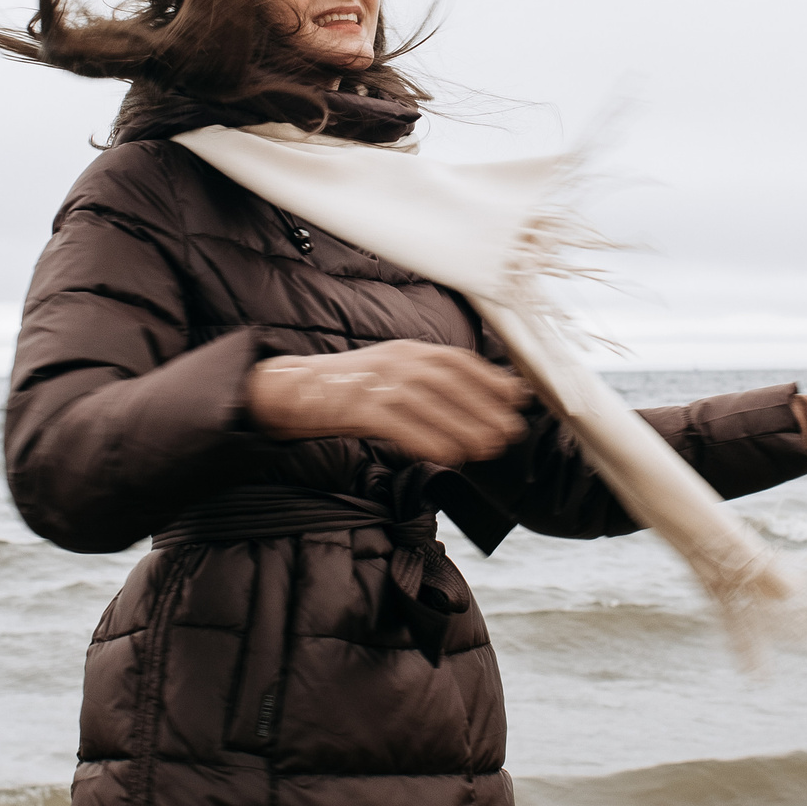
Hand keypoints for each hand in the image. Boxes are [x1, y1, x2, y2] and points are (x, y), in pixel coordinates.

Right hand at [247, 340, 528, 467]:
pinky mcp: (357, 406)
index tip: (518, 399)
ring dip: (464, 427)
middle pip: (451, 383)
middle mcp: (395, 361)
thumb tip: (477, 399)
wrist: (288, 391)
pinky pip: (400, 424)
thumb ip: (427, 382)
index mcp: (406, 350)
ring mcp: (376, 382)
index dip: (491, 379)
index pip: (458, 361)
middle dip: (485, 408)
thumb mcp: (389, 374)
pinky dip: (427, 439)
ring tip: (488, 449)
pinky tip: (448, 455)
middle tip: (510, 432)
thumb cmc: (345, 390)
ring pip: (431, 405)